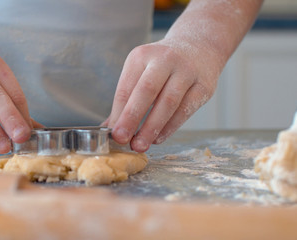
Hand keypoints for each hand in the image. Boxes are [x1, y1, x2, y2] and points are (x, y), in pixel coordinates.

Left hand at [106, 39, 220, 151]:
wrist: (198, 46)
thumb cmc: (162, 65)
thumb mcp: (141, 71)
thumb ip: (126, 98)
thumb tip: (109, 127)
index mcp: (142, 56)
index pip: (126, 87)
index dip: (118, 112)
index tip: (112, 133)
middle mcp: (164, 59)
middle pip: (146, 91)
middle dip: (132, 118)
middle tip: (122, 139)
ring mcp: (186, 71)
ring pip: (168, 102)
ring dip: (152, 127)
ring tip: (140, 145)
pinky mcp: (203, 86)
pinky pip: (185, 110)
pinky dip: (170, 127)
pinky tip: (158, 138)